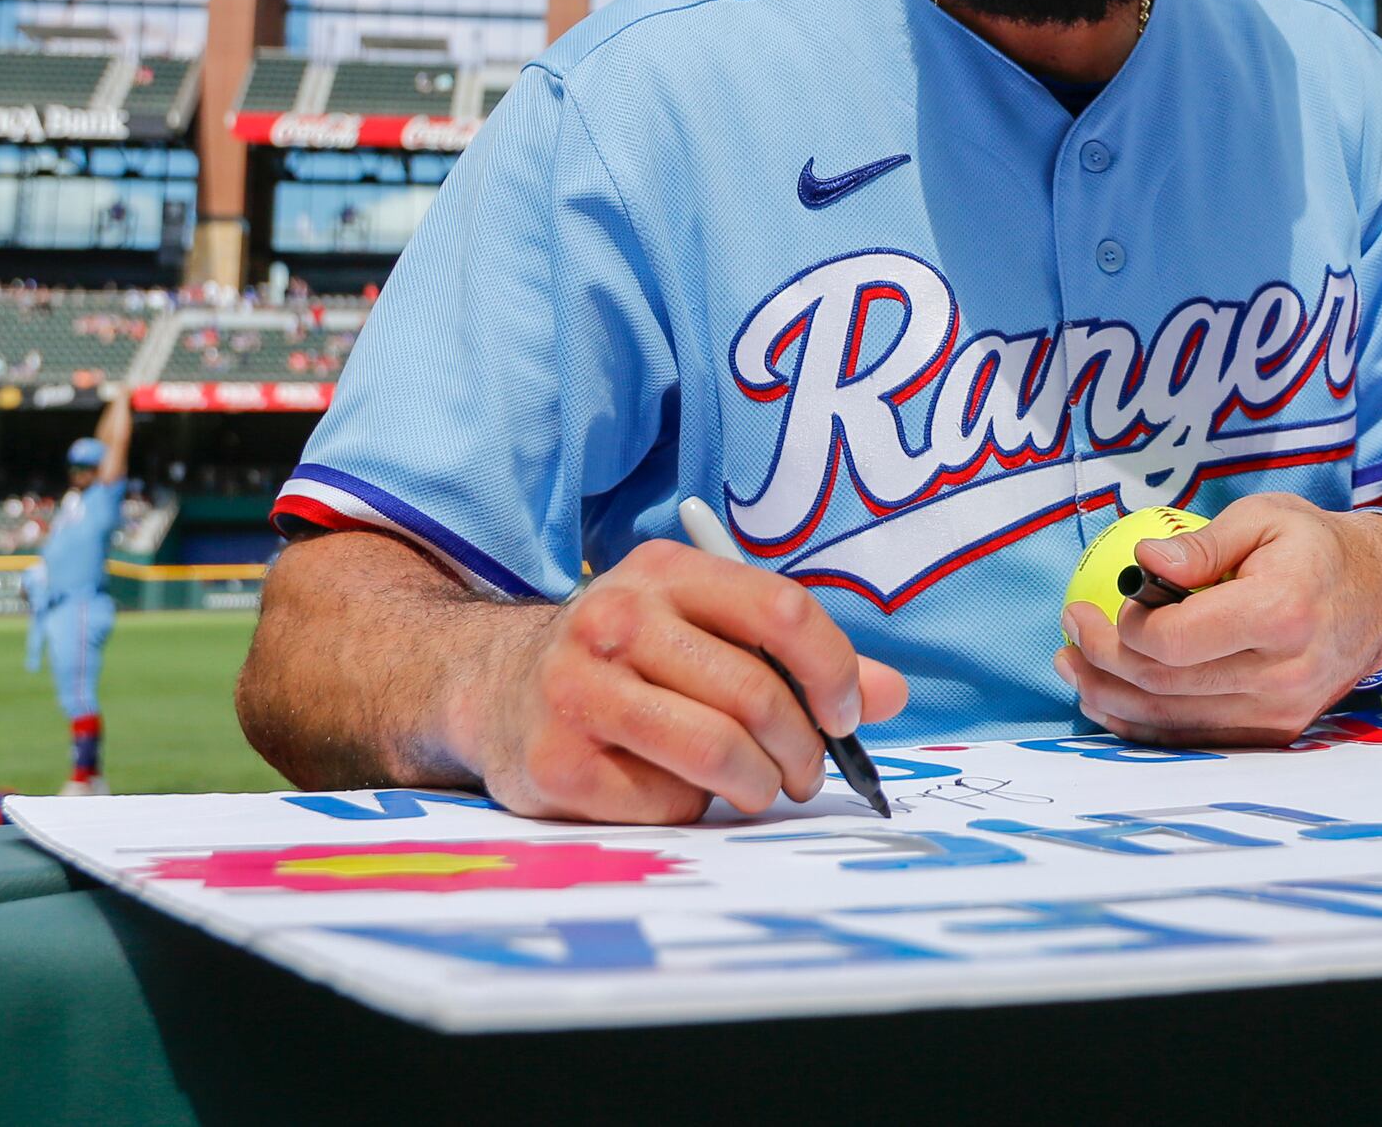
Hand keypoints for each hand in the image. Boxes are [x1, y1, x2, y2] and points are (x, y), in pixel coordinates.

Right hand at [448, 539, 908, 823]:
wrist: (492, 686)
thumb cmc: (627, 661)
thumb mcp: (704, 631)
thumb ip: (797, 658)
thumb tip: (889, 693)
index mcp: (667, 573)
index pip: (782, 611)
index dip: (833, 672)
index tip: (845, 716)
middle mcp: (617, 619)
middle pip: (755, 692)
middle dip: (802, 749)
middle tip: (804, 773)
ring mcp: (578, 689)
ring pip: (716, 752)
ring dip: (757, 786)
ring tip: (757, 790)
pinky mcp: (556, 763)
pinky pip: (663, 800)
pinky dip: (689, 808)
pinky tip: (674, 790)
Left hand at [1056, 492, 1381, 746]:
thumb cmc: (1315, 550)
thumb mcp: (1265, 518)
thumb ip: (1202, 544)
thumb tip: (1144, 562)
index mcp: (1279, 613)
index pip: (1176, 641)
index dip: (1125, 628)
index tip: (1103, 603)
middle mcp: (1280, 674)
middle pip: (1163, 685)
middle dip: (1100, 659)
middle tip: (1069, 628)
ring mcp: (1279, 714)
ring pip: (1170, 722)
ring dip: (1108, 697)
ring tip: (1072, 666)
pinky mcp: (1274, 735)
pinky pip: (1193, 740)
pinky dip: (1142, 724)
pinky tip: (1109, 698)